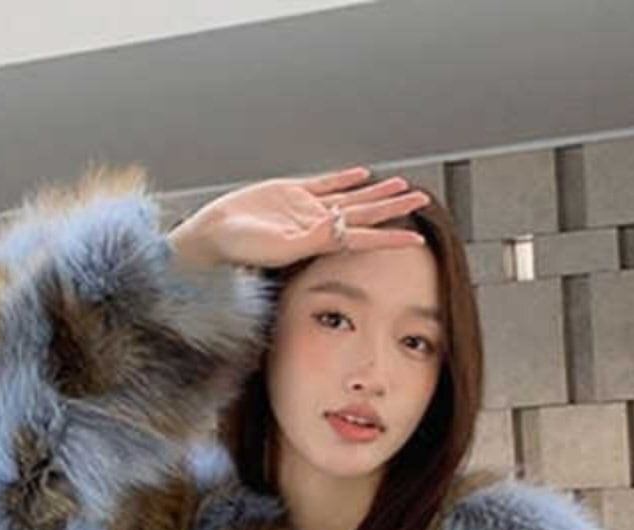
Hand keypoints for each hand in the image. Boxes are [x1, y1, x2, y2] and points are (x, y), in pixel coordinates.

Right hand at [168, 165, 431, 271]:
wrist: (212, 237)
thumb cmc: (237, 250)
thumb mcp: (275, 246)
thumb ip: (307, 238)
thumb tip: (337, 230)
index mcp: (317, 240)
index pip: (363, 237)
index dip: (390, 237)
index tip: (416, 239)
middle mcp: (317, 226)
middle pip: (364, 215)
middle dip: (393, 208)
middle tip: (421, 200)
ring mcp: (306, 209)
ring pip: (350, 198)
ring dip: (376, 193)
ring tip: (402, 186)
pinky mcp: (291, 193)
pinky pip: (324, 183)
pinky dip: (344, 179)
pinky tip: (362, 174)